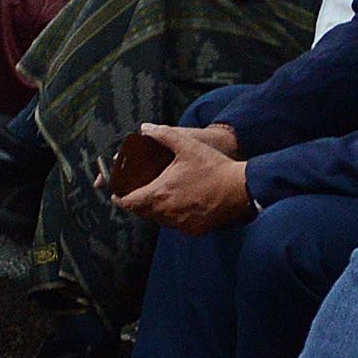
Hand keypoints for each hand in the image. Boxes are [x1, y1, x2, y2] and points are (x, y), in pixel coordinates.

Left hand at [112, 121, 253, 231]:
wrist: (241, 189)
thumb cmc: (213, 167)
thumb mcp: (187, 145)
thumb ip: (164, 134)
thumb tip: (145, 128)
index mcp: (159, 193)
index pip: (128, 202)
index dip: (119, 198)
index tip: (117, 192)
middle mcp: (166, 212)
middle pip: (141, 212)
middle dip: (137, 202)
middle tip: (138, 190)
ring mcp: (180, 224)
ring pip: (158, 219)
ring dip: (155, 209)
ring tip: (159, 195)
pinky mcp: (194, 230)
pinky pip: (176, 225)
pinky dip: (173, 216)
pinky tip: (180, 203)